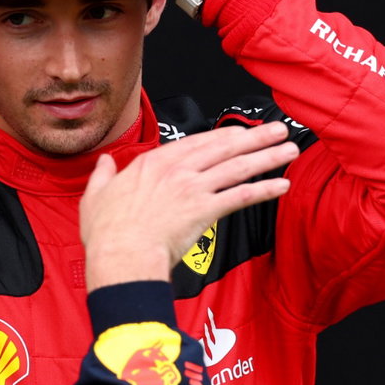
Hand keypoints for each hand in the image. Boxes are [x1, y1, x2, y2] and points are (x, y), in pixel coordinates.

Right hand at [80, 124, 298, 289]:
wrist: (120, 255)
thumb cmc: (107, 233)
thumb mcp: (95, 196)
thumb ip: (102, 176)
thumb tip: (102, 164)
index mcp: (153, 163)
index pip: (195, 142)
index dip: (222, 136)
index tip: (240, 133)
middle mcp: (177, 170)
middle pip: (224, 147)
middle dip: (255, 137)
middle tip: (278, 130)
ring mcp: (192, 188)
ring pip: (237, 166)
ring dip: (267, 157)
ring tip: (290, 149)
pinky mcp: (204, 210)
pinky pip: (241, 196)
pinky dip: (263, 189)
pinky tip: (282, 185)